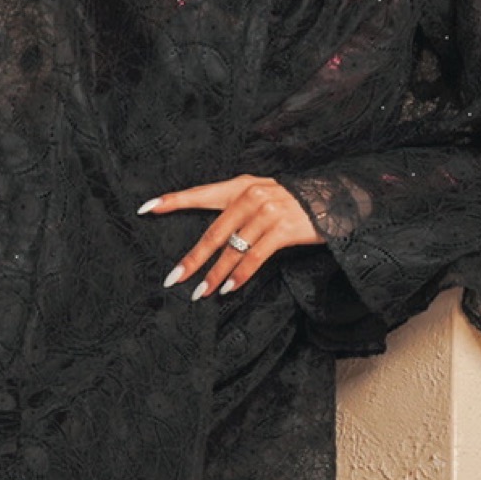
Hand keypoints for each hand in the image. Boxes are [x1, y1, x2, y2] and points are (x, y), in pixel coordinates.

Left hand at [139, 173, 319, 296]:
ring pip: (232, 250)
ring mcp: (268, 212)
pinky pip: (255, 257)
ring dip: (214, 275)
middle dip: (192, 259)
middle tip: (173, 278)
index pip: (200, 194)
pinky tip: (228, 289)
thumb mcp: (262, 197)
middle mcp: (251, 196)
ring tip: (199, 293)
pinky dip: (240, 275)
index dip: (172, 201)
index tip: (145, 209)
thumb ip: (237, 209)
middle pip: (213, 232)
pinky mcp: (284, 229)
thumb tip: (212, 240)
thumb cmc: (293, 204)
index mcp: (240, 186)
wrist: (335, 201)